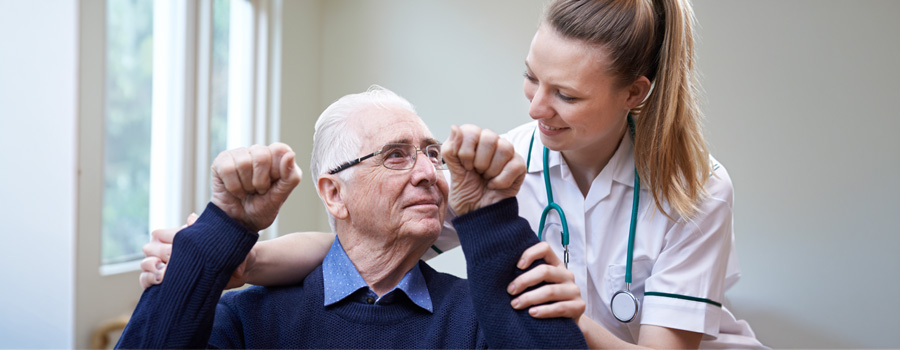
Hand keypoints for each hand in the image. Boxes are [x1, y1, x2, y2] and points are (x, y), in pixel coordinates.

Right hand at [139, 213, 257, 289]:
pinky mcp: (170, 284)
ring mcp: (170, 268)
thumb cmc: (239, 250)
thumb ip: (214, 232)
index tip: (175, 248)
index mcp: (185, 238)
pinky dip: (148, 281)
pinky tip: (160, 283)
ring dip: (151, 268)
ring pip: (146, 264)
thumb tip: (193, 219)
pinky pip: (147, 281)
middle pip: (149, 248)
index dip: (163, 239)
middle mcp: (174, 251)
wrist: (245, 270)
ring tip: (164, 273)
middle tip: (172, 262)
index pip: (160, 234)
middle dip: (158, 254)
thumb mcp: (234, 242)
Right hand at [210, 143, 301, 231]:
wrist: (240, 222)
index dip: (276, 171)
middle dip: (261, 181)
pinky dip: (234, 187)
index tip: (273, 184)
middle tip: (259, 191)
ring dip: (246, 185)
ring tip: (247, 191)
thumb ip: (291, 176)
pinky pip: (228, 169)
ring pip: (243, 163)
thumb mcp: (281, 195)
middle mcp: (258, 151)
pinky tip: (236, 191)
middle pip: (262, 156)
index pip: (280, 149)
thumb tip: (290, 154)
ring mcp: (239, 154)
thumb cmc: (262, 207)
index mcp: (276, 157)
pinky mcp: (221, 161)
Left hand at [441, 125, 525, 214]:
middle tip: (476, 173)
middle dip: (479, 161)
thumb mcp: (453, 172)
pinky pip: (514, 165)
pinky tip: (495, 186)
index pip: (471, 130)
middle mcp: (491, 143)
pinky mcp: (519, 166)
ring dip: (491, 170)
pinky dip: (501, 180)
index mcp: (473, 141)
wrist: (479, 213)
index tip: (465, 166)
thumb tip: (454, 127)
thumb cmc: (467, 192)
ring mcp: (507, 154)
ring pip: (504, 148)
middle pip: (489, 137)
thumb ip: (450, 150)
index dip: (466, 150)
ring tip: (486, 179)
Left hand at [507, 242, 584, 320]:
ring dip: (530, 298)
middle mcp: (566, 274)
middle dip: (524, 281)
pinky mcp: (578, 306)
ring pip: (550, 291)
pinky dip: (544, 311)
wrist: (567, 321)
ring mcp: (574, 290)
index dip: (530, 254)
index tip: (517, 266)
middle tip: (510, 291)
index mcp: (555, 264)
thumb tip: (499, 273)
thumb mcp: (538, 285)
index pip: (545, 248)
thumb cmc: (546, 300)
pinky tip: (531, 313)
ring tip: (515, 305)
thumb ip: (528, 277)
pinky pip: (560, 308)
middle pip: (545, 271)